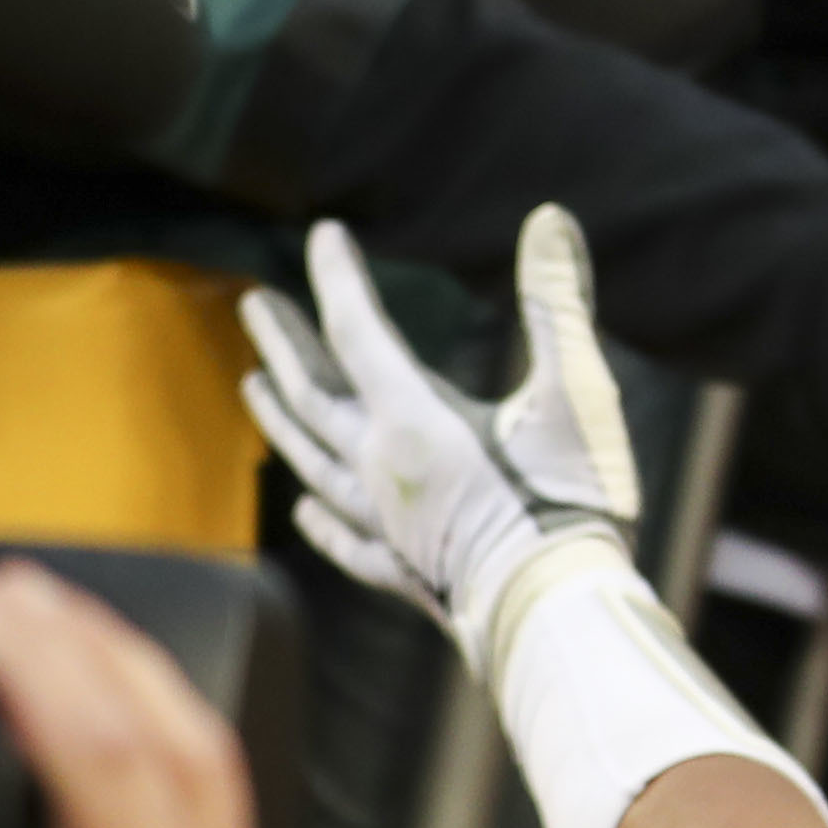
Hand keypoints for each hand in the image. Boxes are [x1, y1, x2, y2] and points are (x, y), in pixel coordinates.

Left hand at [241, 207, 645, 661]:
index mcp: (413, 419)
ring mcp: (384, 525)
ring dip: (278, 419)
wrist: (557, 611)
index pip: (360, 331)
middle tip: (252, 304)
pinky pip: (342, 539)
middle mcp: (381, 468)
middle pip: (313, 395)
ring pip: (311, 462)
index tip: (322, 235)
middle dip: (284, 344)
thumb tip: (551, 215)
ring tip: (251, 387)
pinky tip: (304, 509)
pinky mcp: (402, 572)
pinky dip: (317, 518)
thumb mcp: (575, 393)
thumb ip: (557, 304)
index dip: (338, 279)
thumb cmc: (571, 501)